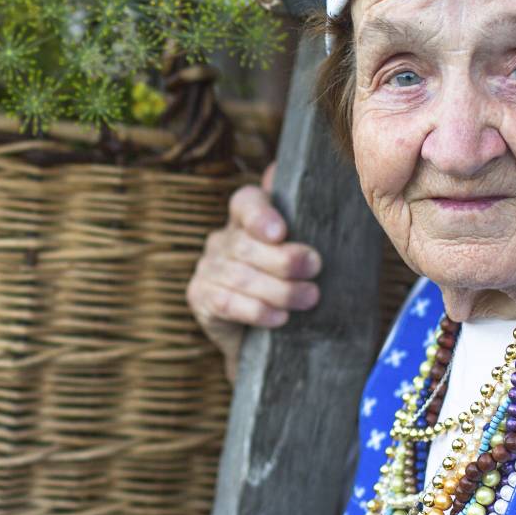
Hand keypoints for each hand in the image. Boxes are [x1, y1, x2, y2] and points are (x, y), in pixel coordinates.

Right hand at [186, 162, 324, 380]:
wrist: (266, 336)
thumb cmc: (290, 282)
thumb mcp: (302, 251)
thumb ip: (306, 220)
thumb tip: (301, 177)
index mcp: (245, 218)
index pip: (245, 203)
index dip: (262, 215)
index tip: (281, 233)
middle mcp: (222, 239)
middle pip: (246, 245)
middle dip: (284, 259)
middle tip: (315, 269)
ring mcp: (208, 268)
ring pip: (239, 276)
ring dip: (278, 289)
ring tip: (309, 298)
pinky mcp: (200, 297)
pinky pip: (226, 302)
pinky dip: (257, 311)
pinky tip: (280, 318)